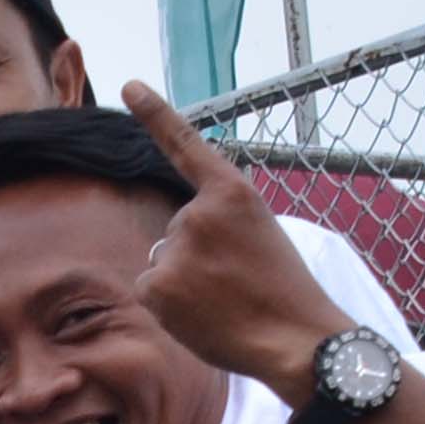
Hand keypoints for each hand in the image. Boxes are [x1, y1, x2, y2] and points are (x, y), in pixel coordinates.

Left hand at [121, 84, 353, 403]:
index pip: (184, 145)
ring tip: (227, 299)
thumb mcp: (258, 232)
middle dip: (198, 254)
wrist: (295, 337)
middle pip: (177, 229)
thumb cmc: (282, 289)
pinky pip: (152, 289)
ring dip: (185, 280)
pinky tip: (205, 315)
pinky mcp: (158, 284)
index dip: (154, 113)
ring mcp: (176, 248)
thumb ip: (216, 222)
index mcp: (232, 191)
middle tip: (239, 279)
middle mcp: (198, 212)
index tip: (129, 85)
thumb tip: (169, 246)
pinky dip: (171, 306)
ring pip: (165, 261)